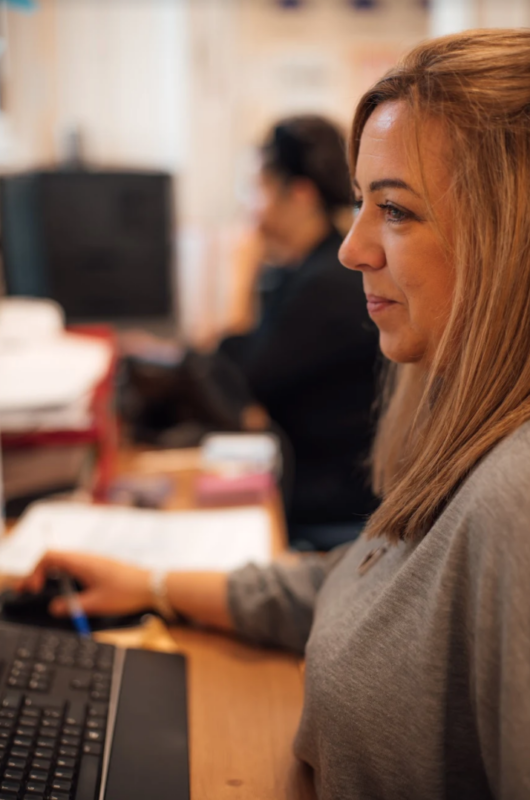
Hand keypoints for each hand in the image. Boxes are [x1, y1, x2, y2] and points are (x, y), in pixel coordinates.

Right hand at [16, 552, 151, 617]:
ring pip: (65, 563)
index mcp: (81, 562)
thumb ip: (72, 606)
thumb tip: (56, 608)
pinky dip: (66, 577)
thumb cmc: (126, 592)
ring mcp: (93, 561)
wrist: (152, 586)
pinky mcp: (100, 567)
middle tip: (32, 590)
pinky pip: (76, 568)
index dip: (36, 571)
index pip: (49, 557)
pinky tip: (68, 591)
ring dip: (53, 575)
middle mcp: (86, 558)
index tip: (34, 589)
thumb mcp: (96, 603)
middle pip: (54, 559)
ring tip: (46, 590)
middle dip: (40, 573)